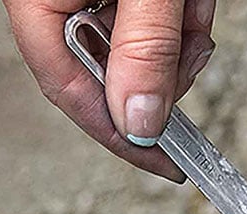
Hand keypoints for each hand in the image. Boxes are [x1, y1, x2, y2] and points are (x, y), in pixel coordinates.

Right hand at [3, 0, 215, 181]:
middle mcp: (56, 2)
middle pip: (113, 73)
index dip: (121, 134)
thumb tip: (140, 123)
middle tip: (191, 38)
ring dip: (181, 35)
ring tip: (189, 2)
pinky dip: (182, 14)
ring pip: (143, 50)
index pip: (68, 90)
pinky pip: (154, 24)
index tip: (168, 165)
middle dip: (166, 64)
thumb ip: (143, 48)